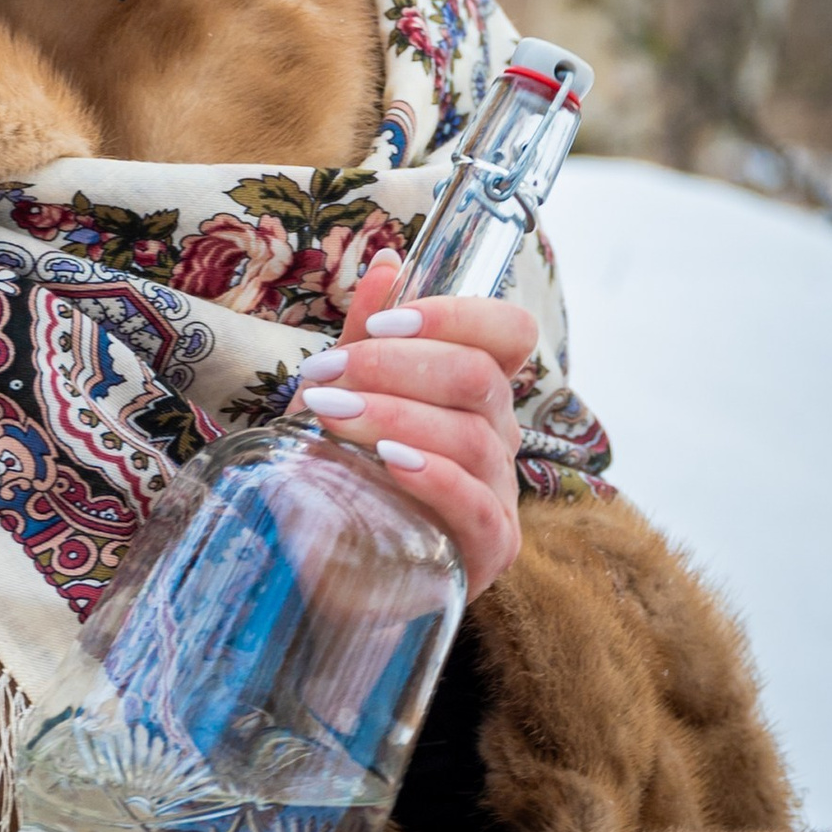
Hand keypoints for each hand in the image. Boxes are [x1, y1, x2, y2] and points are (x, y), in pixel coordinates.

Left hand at [286, 251, 535, 595]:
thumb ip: (365, 337)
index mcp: (475, 392)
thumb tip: (388, 261)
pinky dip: (434, 477)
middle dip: (393, 366)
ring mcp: (500, 495)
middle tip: (322, 377)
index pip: (508, 332)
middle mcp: (499, 437)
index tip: (380, 321)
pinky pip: (478, 505)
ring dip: (394, 416)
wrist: (323, 570)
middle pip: (478, 377)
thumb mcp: (342, 396)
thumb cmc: (340, 474)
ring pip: (472, 436)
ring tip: (330, 417)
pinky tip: (390, 463)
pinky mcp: (490, 550)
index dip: (454, 315)